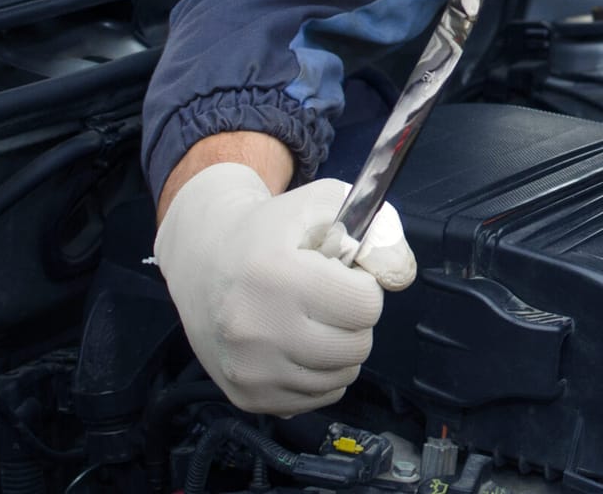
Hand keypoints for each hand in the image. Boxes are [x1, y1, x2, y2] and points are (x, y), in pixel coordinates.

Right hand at [153, 163, 416, 414]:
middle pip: (357, 346)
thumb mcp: (325, 203)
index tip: (340, 275)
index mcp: (275, 275)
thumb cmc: (271, 229)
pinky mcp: (247, 397)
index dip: (362, 286)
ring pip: (342, 377)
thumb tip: (401, 275)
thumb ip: (377, 229)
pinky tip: (296, 343)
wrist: (202, 260)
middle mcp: (256, 329)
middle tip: (326, 299)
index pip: (365, 305)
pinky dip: (319, 373)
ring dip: (340, 348)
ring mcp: (250, 370)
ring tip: (311, 318)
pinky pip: (318, 398)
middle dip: (353, 319)